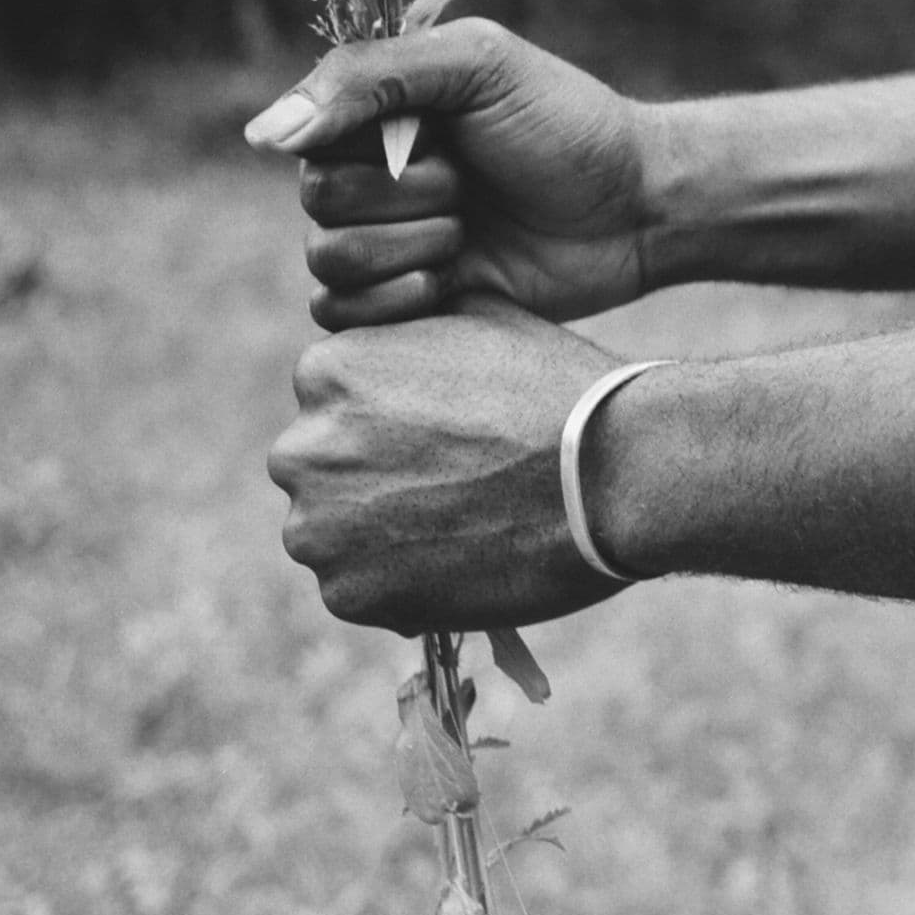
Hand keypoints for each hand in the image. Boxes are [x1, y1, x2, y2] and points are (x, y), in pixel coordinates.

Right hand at [245, 19, 652, 329]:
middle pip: (316, 202)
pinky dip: (392, 303)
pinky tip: (449, 283)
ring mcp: (388, 238)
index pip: (307, 135)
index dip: (373, 148)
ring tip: (470, 232)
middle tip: (469, 185)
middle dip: (403, 198)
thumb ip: (369, 78)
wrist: (639, 210)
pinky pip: (342, 317)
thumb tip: (260, 135)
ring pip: (327, 260)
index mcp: (378, 111)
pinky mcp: (409, 299)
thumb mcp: (479, 65)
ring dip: (408, 247)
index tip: (443, 139)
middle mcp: (371, 172)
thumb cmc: (569, 125)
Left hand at [270, 294, 624, 631]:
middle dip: (375, 476)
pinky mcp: (349, 595)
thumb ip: (414, 328)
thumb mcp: (481, 318)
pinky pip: (362, 589)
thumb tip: (400, 329)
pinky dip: (402, 583)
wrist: (612, 475)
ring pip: (337, 532)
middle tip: (453, 482)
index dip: (392, 418)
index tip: (443, 432)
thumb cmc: (556, 390)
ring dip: (383, 532)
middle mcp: (302, 449)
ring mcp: (319, 528)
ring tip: (463, 524)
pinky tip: (464, 559)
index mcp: (325, 370)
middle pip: (326, 466)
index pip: (334, 400)